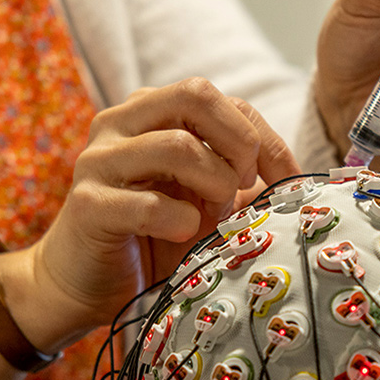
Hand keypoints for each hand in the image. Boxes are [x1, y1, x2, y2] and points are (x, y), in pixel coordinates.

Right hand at [23, 77, 299, 351]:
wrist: (83, 283)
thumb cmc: (153, 237)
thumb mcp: (206, 200)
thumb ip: (240, 178)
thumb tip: (297, 176)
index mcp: (151, 112)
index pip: (221, 100)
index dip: (263, 138)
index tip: (281, 181)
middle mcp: (120, 123)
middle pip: (195, 95)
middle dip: (238, 143)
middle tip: (242, 187)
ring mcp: (99, 160)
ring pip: (176, 145)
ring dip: (212, 185)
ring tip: (211, 217)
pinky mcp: (87, 204)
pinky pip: (148, 203)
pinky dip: (180, 221)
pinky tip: (183, 234)